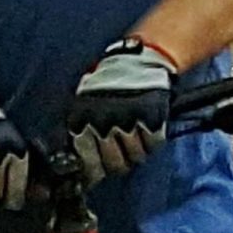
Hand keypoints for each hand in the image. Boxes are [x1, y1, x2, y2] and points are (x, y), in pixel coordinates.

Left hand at [68, 37, 178, 187]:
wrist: (135, 59)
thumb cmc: (106, 83)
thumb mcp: (83, 105)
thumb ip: (81, 132)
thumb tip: (78, 163)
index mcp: (84, 120)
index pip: (89, 163)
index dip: (96, 172)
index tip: (98, 173)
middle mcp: (105, 123)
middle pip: (117, 165)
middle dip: (119, 161)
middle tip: (120, 152)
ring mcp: (129, 121)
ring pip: (137, 157)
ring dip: (137, 150)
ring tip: (134, 136)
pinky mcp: (152, 117)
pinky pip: (154, 143)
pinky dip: (153, 139)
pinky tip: (147, 128)